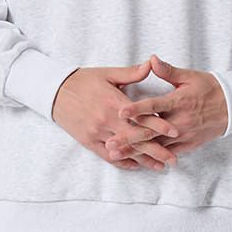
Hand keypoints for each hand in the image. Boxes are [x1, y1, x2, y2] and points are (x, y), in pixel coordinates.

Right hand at [52, 60, 182, 169]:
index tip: (175, 132)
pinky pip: (108, 155)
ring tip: (160, 167)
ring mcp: (97, 132)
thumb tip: (151, 64)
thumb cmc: (83, 80)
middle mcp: (106, 120)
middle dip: (156, 150)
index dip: (159, 125)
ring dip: (143, 160)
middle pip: (136, 138)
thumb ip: (131, 73)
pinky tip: (136, 166)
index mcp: (114, 102)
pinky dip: (123, 161)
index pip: (141, 116)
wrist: (55, 91)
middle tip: (174, 159)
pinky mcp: (88, 141)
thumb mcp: (108, 73)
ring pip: (124, 150)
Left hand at [107, 54, 227, 163]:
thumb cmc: (209, 88)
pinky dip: (151, 158)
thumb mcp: (189, 76)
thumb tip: (151, 59)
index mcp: (178, 101)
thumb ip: (168, 71)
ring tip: (116, 154)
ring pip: (156, 146)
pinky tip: (136, 161)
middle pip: (150, 131)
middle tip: (110, 143)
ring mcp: (184, 135)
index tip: (120, 112)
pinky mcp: (188, 145)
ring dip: (135, 150)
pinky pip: (167, 154)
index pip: (154, 106)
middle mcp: (180, 121)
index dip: (136, 109)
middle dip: (129, 138)